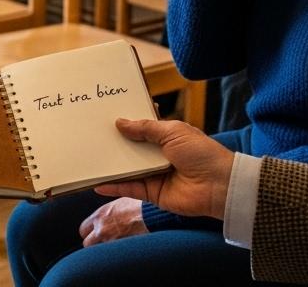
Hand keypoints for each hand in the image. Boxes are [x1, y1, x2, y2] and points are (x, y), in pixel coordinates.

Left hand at [78, 197, 148, 246]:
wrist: (151, 216)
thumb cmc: (139, 206)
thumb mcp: (119, 199)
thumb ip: (106, 206)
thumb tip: (99, 191)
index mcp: (99, 216)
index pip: (83, 229)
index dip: (88, 231)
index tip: (92, 231)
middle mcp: (101, 229)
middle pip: (87, 243)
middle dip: (93, 242)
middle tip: (100, 240)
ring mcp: (110, 241)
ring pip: (99, 251)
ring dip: (104, 247)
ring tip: (113, 243)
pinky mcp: (120, 249)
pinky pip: (112, 254)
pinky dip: (115, 252)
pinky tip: (121, 247)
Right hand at [94, 118, 234, 220]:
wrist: (218, 186)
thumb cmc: (201, 153)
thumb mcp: (172, 132)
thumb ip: (145, 128)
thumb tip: (119, 123)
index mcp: (167, 136)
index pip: (142, 127)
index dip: (127, 122)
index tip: (105, 115)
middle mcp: (159, 154)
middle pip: (131, 148)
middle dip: (114, 142)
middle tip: (90, 135)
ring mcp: (154, 174)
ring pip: (127, 168)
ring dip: (110, 164)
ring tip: (88, 156)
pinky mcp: (152, 193)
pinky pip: (129, 188)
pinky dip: (114, 186)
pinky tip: (98, 183)